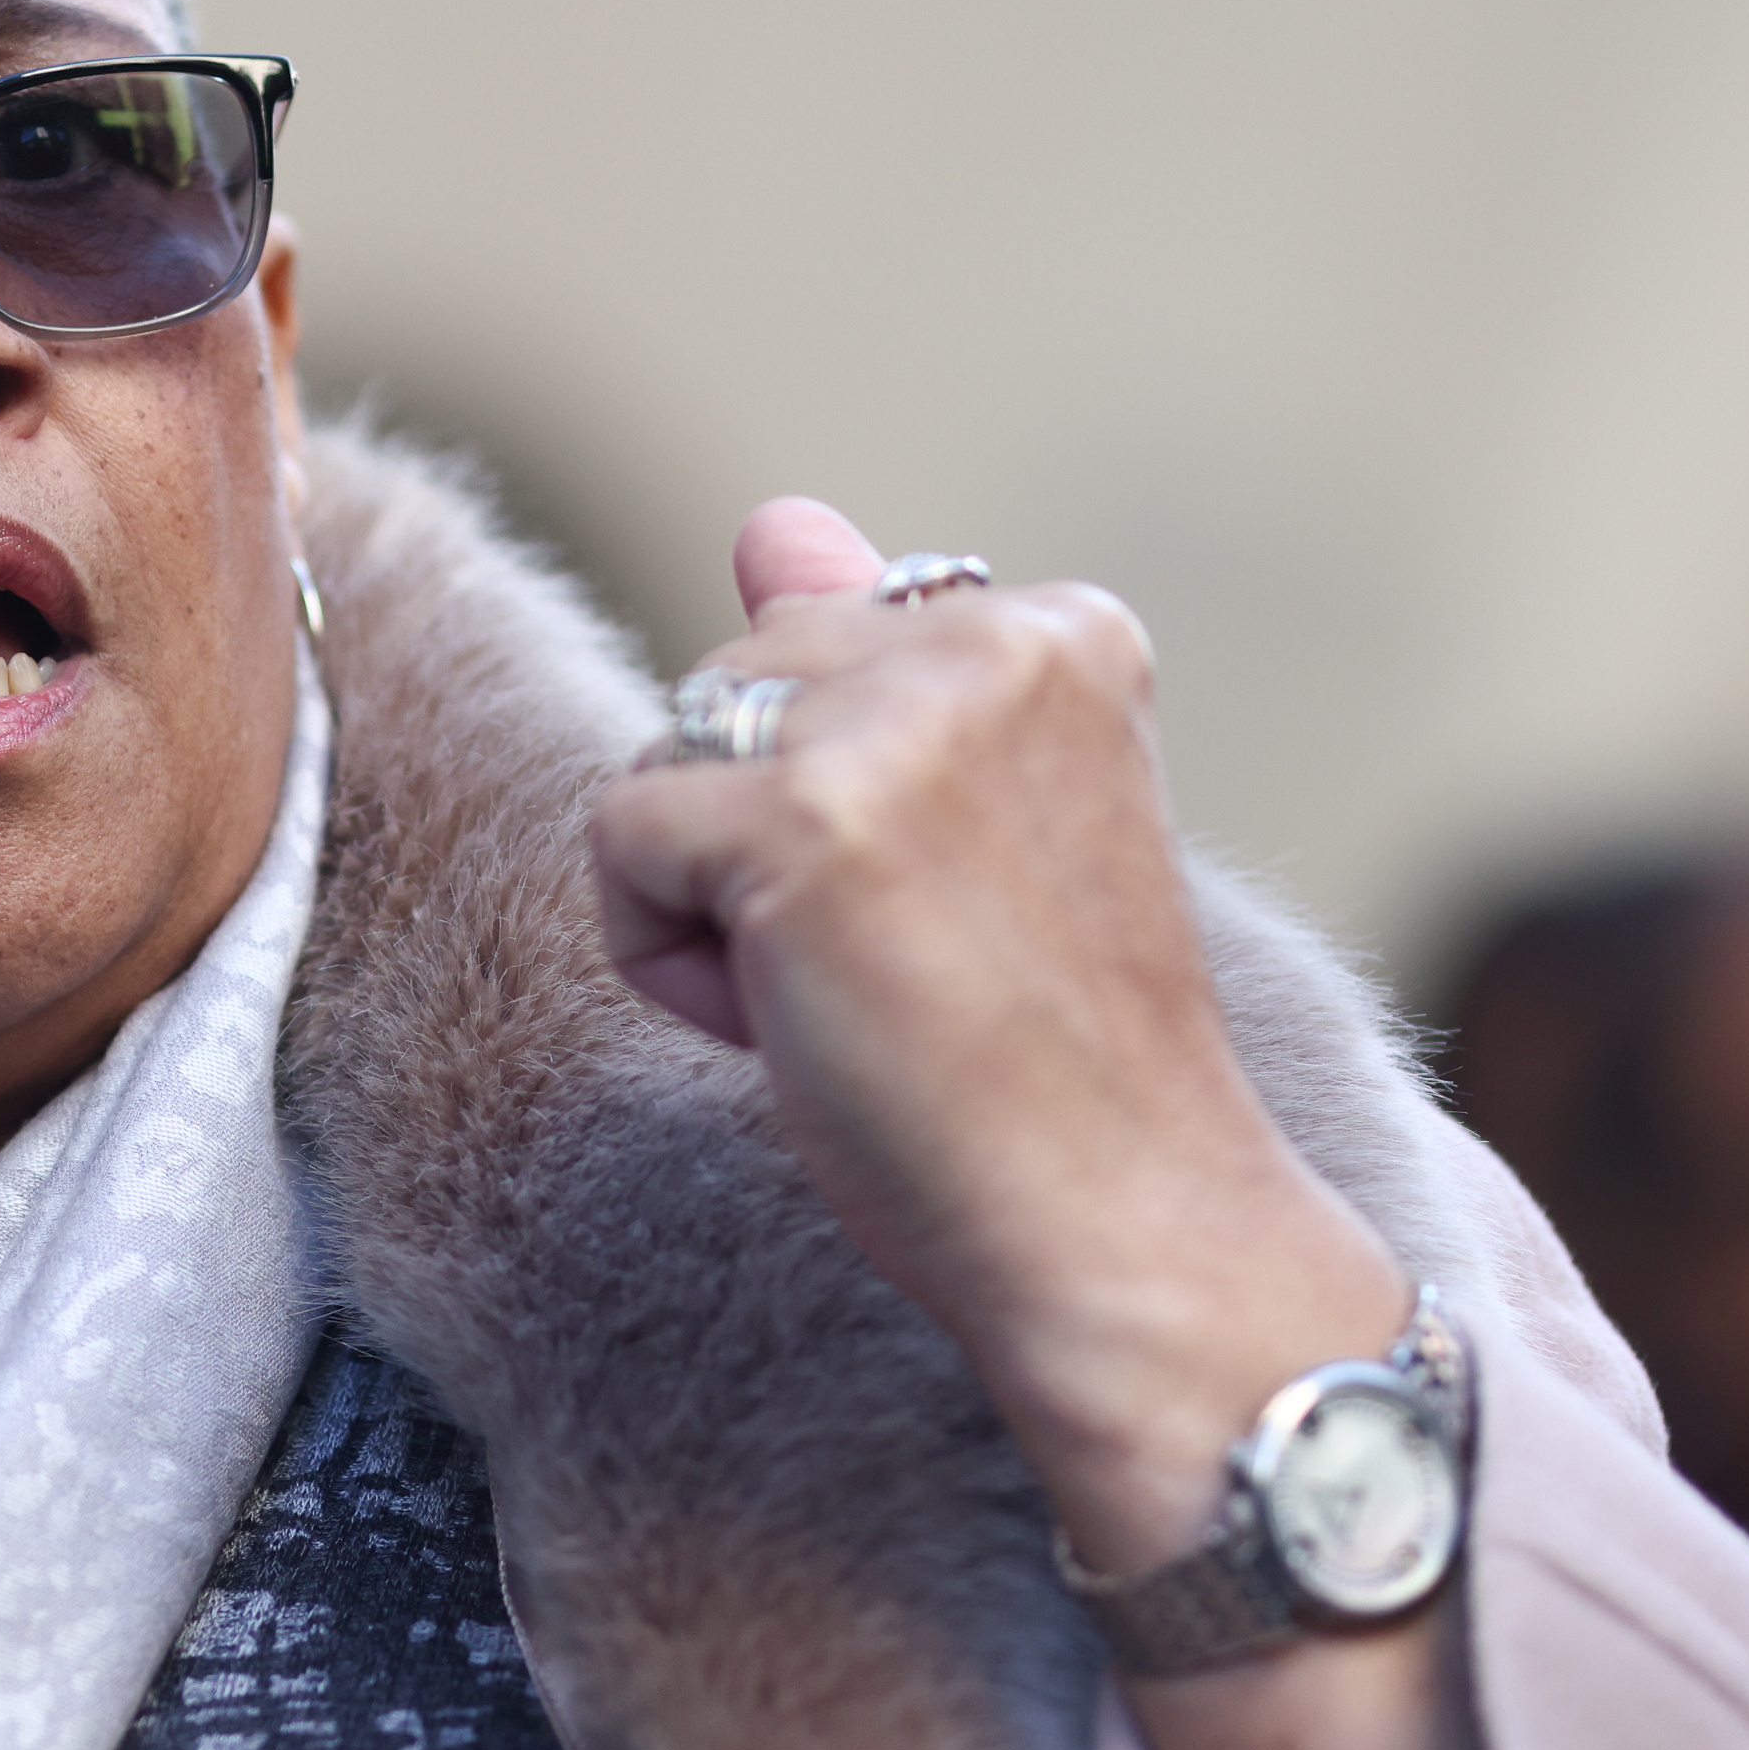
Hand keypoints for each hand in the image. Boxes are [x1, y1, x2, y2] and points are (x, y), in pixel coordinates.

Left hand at [590, 501, 1453, 1749]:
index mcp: (1061, 626)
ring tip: (854, 999)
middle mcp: (986, 639)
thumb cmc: (1053, 1061)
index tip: (968, 914)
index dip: (846, 799)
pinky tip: (789, 1028)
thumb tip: (770, 516)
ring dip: (709, 900)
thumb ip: (870, 658)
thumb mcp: (962, 820)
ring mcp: (895, 721)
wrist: (1133, 1233)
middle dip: (758, 833)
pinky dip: (662, 959)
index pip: (819, 640)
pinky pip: (615, 840)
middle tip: (900, 968)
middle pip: (726, 682)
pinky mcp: (800, 814)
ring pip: (664, 756)